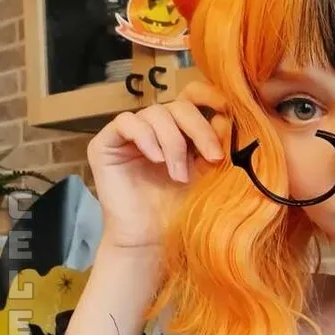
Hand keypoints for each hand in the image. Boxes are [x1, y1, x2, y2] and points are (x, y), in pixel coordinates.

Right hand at [87, 81, 228, 250]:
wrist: (153, 239)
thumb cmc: (181, 210)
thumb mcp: (207, 173)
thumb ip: (215, 145)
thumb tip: (227, 116)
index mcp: (180, 131)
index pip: (191, 98)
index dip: (208, 96)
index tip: (228, 108)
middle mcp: (155, 128)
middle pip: (178, 106)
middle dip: (199, 129)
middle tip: (213, 158)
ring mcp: (129, 134)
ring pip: (155, 114)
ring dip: (173, 144)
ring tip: (179, 175)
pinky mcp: (106, 143)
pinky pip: (126, 123)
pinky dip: (145, 137)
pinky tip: (155, 159)